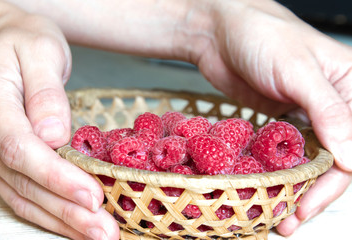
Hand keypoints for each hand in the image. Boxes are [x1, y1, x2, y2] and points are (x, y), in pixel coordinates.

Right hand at [0, 1, 118, 238]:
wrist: (8, 42)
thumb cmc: (25, 42)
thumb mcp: (39, 52)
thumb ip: (44, 92)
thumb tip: (53, 133)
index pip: (21, 149)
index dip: (57, 176)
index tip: (92, 196)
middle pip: (26, 182)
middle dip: (67, 210)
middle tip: (104, 232)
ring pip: (25, 195)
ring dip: (63, 220)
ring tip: (98, 235)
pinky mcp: (7, 160)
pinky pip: (25, 192)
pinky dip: (52, 211)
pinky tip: (76, 223)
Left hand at [193, 0, 351, 235]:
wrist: (218, 32)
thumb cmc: (261, 36)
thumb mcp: (298, 70)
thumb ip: (329, 112)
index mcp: (350, 87)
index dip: (334, 181)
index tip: (308, 204)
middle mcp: (331, 106)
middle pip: (332, 160)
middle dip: (313, 192)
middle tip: (290, 218)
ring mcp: (302, 116)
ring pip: (307, 161)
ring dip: (294, 188)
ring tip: (276, 212)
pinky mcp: (276, 122)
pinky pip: (282, 153)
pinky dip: (277, 172)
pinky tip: (267, 188)